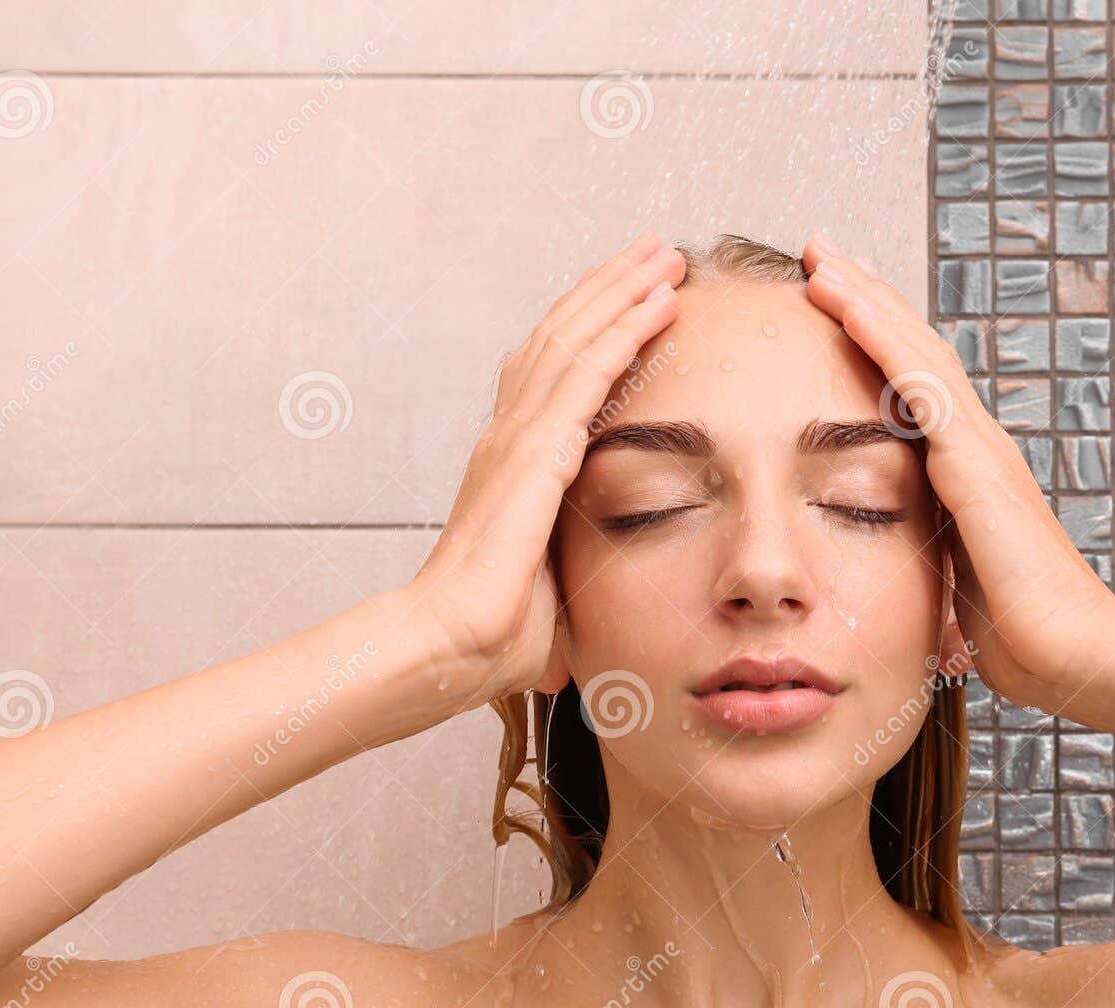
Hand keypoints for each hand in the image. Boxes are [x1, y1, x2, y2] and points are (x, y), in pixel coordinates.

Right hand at [403, 231, 685, 705]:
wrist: (449, 649)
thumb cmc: (490, 635)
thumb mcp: (546, 592)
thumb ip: (568, 581)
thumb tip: (584, 621)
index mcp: (512, 463)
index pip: (554, 372)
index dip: (592, 326)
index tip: (632, 295)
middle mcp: (510, 436)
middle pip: (563, 336)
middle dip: (609, 288)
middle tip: (654, 251)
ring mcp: (518, 438)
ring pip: (577, 338)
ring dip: (623, 290)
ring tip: (665, 254)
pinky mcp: (535, 452)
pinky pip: (589, 372)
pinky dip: (626, 329)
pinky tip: (659, 300)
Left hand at [801, 235, 1114, 711]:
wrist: (1071, 655)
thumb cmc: (1018, 632)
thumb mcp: (954, 581)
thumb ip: (929, 554)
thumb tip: (894, 564)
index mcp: (968, 470)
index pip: (916, 385)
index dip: (877, 339)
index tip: (837, 300)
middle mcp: (975, 445)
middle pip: (913, 351)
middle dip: (867, 298)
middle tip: (822, 253)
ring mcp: (979, 449)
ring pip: (914, 352)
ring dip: (866, 300)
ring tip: (823, 258)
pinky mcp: (974, 466)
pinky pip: (919, 388)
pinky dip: (881, 339)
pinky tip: (848, 304)